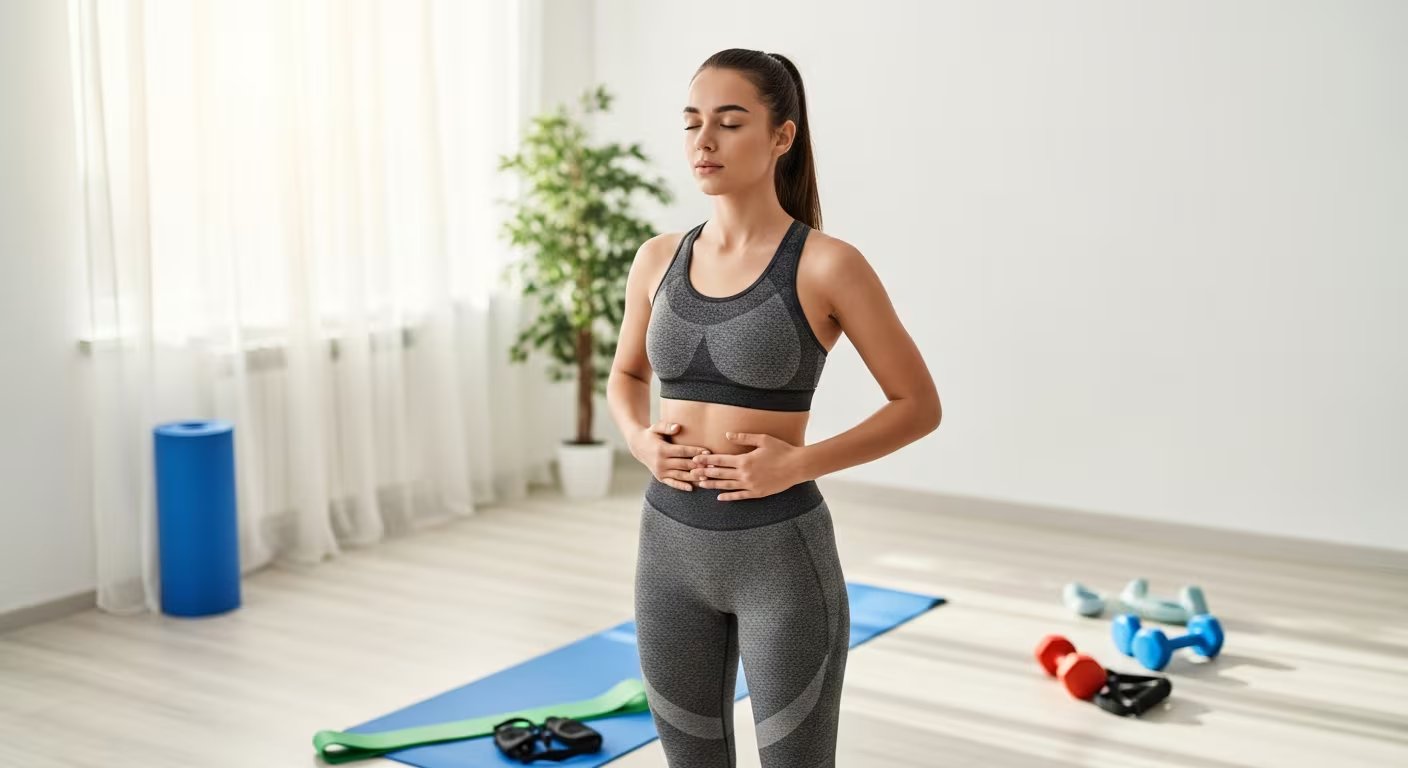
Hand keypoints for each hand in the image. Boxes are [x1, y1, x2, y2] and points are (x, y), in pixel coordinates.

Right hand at [630, 420, 711, 491]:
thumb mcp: (656, 427)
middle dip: (698, 465)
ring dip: (694, 477)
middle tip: (713, 465)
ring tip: (707, 477)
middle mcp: (661, 462)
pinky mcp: (660, 478)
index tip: (707, 451)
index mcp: (662, 450)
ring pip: (680, 475)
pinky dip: (682, 486)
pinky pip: (672, 483)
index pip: (682, 451)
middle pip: (683, 464)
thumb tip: (678, 427)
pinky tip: (692, 488)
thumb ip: (667, 427)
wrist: (638, 446)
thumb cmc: (651, 435)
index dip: (695, 451)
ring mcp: (660, 471)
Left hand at [688, 431, 807, 500]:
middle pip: (720, 473)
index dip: (706, 459)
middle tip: (691, 473)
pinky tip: (719, 497)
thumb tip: (727, 435)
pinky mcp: (757, 493)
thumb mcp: (763, 439)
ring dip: (712, 485)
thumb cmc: (781, 450)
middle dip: (704, 472)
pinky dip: (728, 497)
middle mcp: (745, 474)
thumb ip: (743, 437)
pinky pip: (739, 496)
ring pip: (727, 486)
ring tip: (700, 484)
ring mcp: (750, 485)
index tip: (695, 459)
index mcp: (745, 460)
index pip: (720, 460)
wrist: (797, 466)